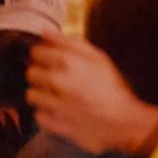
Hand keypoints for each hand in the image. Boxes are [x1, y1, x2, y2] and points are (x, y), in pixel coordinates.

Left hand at [25, 31, 157, 154]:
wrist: (126, 123)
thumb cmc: (113, 88)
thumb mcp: (98, 58)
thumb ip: (69, 42)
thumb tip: (44, 33)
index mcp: (68, 62)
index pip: (35, 52)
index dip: (42, 56)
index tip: (50, 62)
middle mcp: (57, 81)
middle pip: (31, 73)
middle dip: (41, 76)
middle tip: (55, 81)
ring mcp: (54, 104)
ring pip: (31, 95)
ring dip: (41, 96)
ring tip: (56, 98)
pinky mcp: (55, 124)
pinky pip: (38, 115)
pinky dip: (46, 115)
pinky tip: (59, 112)